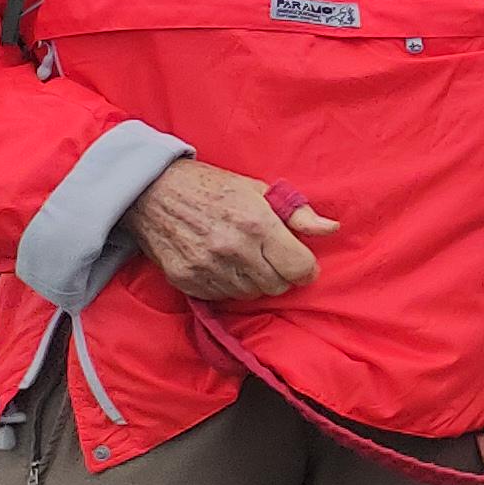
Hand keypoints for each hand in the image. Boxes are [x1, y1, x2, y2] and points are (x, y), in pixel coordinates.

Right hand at [130, 159, 331, 300]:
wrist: (152, 191)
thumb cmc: (212, 187)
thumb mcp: (259, 190)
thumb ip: (298, 213)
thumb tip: (331, 229)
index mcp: (257, 224)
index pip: (299, 269)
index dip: (305, 269)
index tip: (300, 262)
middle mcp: (234, 249)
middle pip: (277, 286)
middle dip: (280, 275)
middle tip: (270, 258)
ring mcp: (208, 267)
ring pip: (250, 295)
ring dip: (254, 282)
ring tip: (244, 258)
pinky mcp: (186, 280)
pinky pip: (222, 297)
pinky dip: (228, 286)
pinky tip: (222, 264)